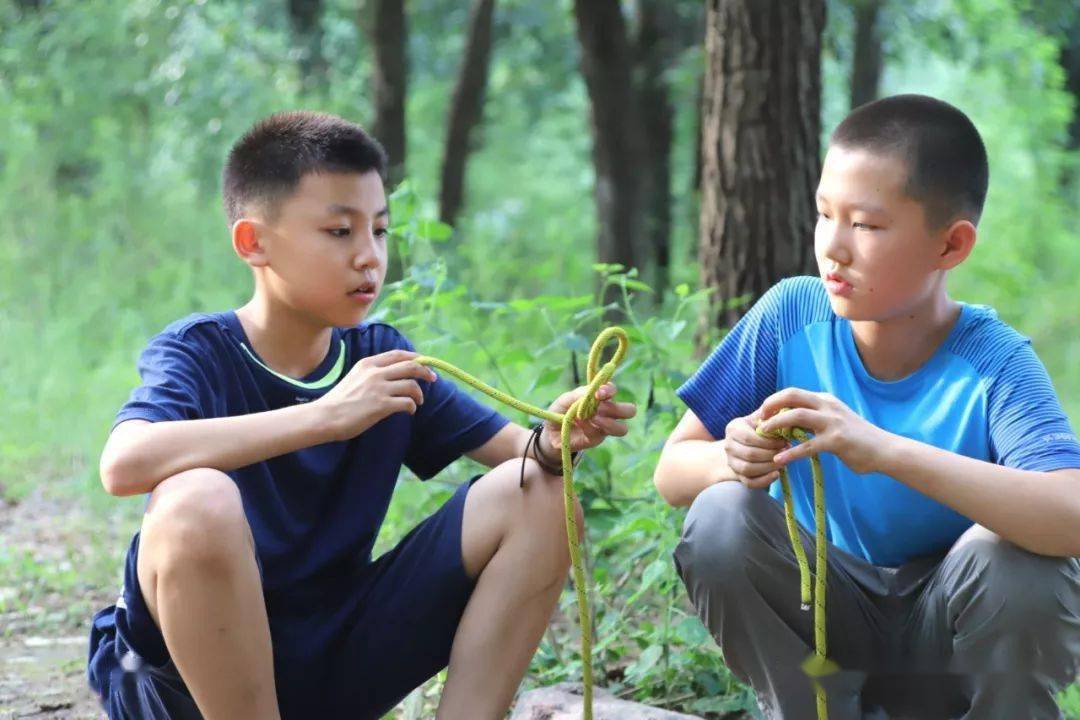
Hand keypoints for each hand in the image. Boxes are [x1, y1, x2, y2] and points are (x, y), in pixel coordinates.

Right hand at [314, 349, 437, 441]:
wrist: (325, 416)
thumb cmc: (339, 401)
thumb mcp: (354, 377)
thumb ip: (372, 374)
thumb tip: (393, 377)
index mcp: (368, 364)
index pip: (398, 354)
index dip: (415, 357)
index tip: (424, 362)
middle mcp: (375, 373)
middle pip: (411, 366)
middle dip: (426, 371)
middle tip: (433, 378)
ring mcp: (379, 388)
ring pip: (412, 384)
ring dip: (419, 393)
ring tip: (418, 401)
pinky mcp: (382, 405)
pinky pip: (407, 402)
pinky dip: (412, 406)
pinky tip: (410, 411)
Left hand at [540, 383, 636, 455]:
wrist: (549, 431)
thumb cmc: (560, 411)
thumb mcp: (566, 399)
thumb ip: (579, 394)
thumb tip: (594, 392)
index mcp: (600, 397)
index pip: (613, 390)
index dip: (610, 390)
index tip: (599, 393)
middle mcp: (606, 412)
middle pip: (630, 411)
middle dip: (620, 409)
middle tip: (600, 407)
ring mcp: (603, 428)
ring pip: (622, 428)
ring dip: (608, 422)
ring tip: (593, 418)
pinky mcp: (595, 440)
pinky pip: (599, 434)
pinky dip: (589, 427)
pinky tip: (579, 423)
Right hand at [722, 410, 789, 488]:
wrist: (742, 444)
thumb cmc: (757, 428)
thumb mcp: (760, 418)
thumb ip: (770, 414)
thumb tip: (786, 410)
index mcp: (733, 428)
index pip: (750, 438)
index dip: (769, 442)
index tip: (785, 441)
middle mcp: (728, 445)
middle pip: (750, 454)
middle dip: (771, 454)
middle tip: (786, 452)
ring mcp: (731, 462)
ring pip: (748, 469)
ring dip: (769, 466)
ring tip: (783, 462)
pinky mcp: (738, 476)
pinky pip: (749, 482)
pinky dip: (764, 480)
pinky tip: (776, 474)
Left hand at [755, 388, 885, 473]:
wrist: (884, 450)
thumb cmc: (856, 438)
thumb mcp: (833, 421)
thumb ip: (814, 419)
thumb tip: (788, 422)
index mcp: (825, 400)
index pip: (792, 393)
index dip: (773, 401)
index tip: (761, 414)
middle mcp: (828, 406)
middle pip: (791, 396)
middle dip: (770, 406)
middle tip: (758, 420)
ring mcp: (832, 422)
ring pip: (796, 416)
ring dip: (775, 424)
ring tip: (762, 435)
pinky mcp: (836, 441)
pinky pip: (807, 446)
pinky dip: (790, 453)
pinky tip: (779, 460)